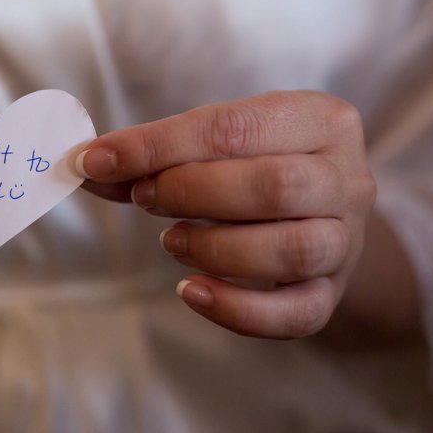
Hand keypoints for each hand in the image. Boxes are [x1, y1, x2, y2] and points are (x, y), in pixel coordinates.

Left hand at [76, 91, 376, 338]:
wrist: (314, 215)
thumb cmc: (254, 167)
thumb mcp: (213, 145)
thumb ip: (153, 155)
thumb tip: (85, 164)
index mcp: (318, 118)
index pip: (234, 127)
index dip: (158, 145)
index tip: (98, 160)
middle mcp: (347, 177)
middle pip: (275, 186)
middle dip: (193, 192)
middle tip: (146, 197)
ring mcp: (347, 240)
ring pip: (291, 249)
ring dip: (214, 247)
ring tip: (169, 240)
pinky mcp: (332, 294)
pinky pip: (296, 314)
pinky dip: (236, 310)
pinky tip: (190, 291)